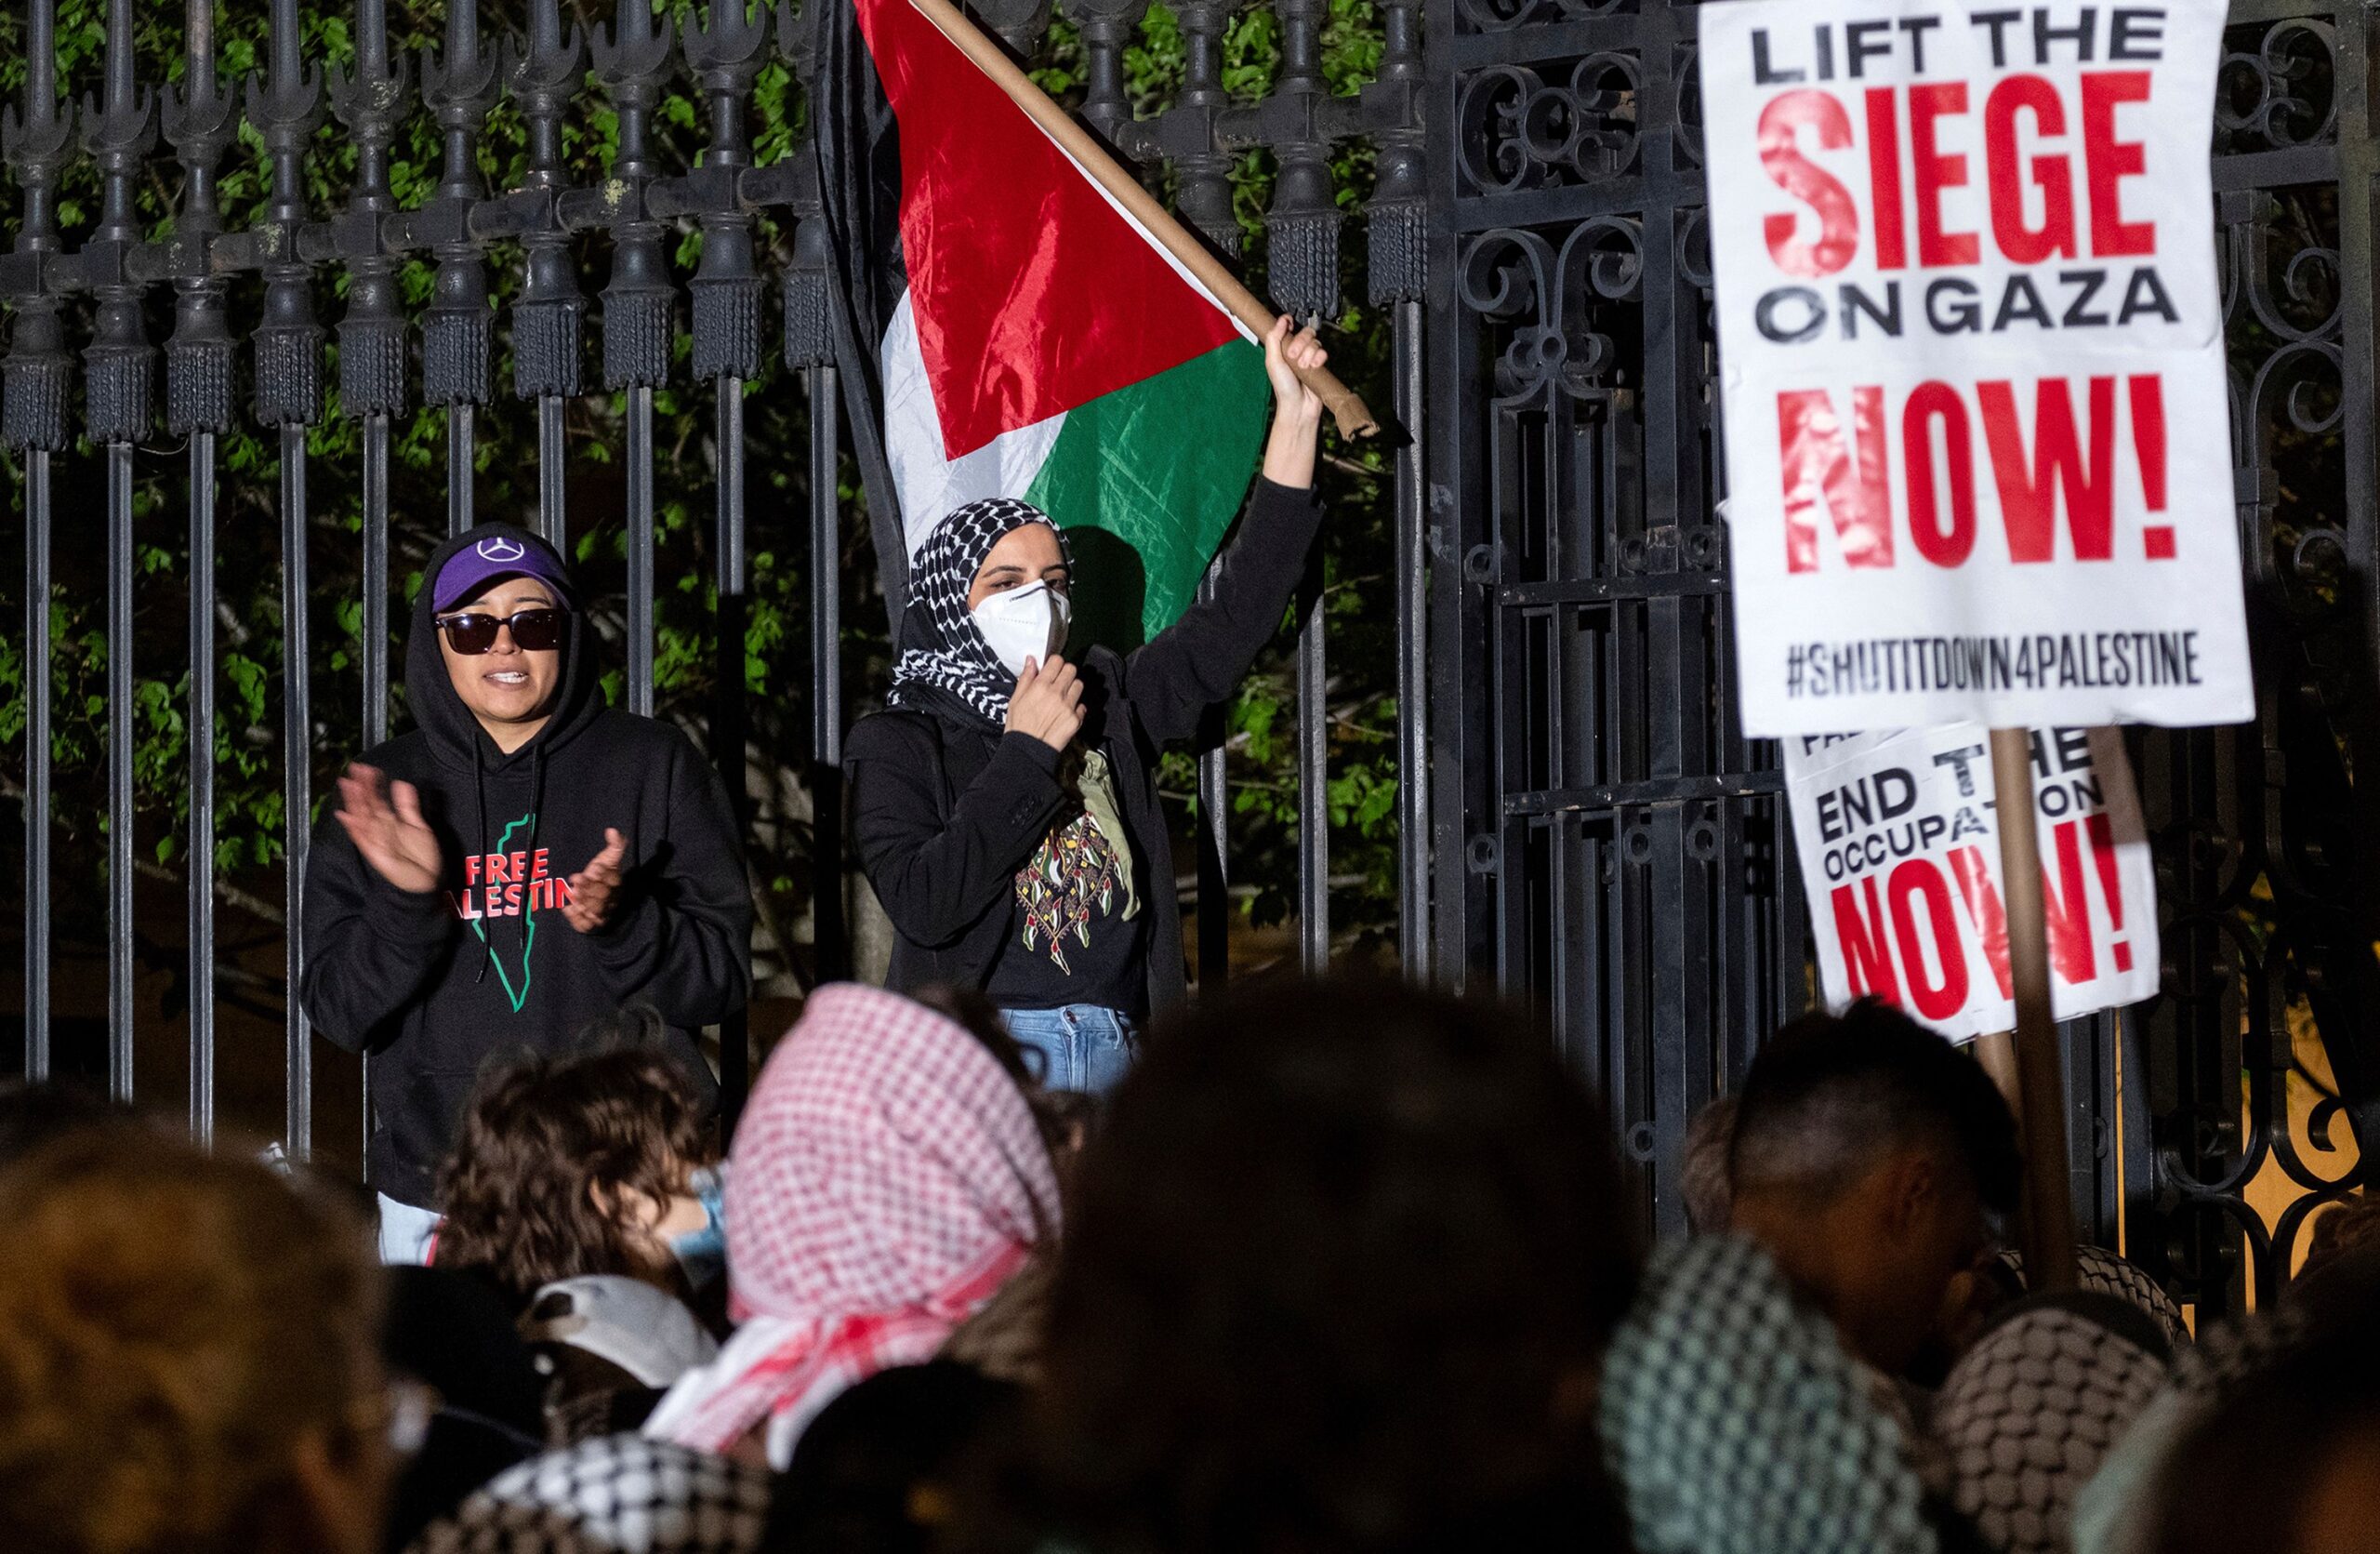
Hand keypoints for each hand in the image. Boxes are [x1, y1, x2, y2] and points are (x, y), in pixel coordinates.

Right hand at [334, 764, 442, 895]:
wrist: (426, 881)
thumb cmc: (421, 856)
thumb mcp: (417, 825)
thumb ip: (408, 805)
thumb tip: (400, 783)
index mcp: (389, 821)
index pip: (376, 799)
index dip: (371, 784)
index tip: (366, 768)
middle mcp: (379, 829)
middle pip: (366, 805)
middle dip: (360, 788)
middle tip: (353, 770)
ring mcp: (376, 840)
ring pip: (362, 818)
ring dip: (355, 802)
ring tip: (349, 785)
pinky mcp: (375, 853)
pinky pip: (363, 839)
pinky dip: (354, 828)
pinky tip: (345, 816)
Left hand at [564, 828, 629, 933]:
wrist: (593, 900)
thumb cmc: (600, 876)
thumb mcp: (606, 860)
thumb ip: (614, 846)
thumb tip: (612, 830)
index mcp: (616, 884)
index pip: (613, 880)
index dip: (604, 875)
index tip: (594, 867)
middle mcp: (610, 900)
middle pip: (603, 896)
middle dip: (590, 887)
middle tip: (575, 878)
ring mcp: (600, 913)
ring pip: (595, 911)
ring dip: (583, 901)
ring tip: (571, 893)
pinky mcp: (589, 924)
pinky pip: (584, 925)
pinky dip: (576, 919)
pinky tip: (567, 909)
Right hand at [1006, 655, 1083, 751]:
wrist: (1027, 751)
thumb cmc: (1019, 727)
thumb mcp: (1015, 699)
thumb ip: (1026, 678)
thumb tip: (1031, 661)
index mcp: (1040, 686)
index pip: (1057, 661)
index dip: (1054, 663)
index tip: (1052, 668)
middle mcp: (1057, 694)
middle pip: (1071, 670)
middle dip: (1065, 672)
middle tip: (1059, 681)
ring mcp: (1068, 706)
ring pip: (1079, 685)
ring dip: (1072, 688)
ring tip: (1063, 697)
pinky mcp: (1075, 719)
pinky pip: (1082, 706)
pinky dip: (1076, 707)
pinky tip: (1066, 712)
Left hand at [1260, 316, 1327, 488]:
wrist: (1298, 405)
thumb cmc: (1283, 388)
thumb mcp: (1272, 361)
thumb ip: (1274, 339)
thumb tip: (1281, 320)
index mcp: (1283, 347)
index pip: (1289, 327)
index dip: (1290, 323)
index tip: (1288, 323)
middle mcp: (1297, 350)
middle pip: (1305, 332)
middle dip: (1300, 342)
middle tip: (1293, 356)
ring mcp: (1309, 357)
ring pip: (1315, 342)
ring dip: (1309, 353)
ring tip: (1303, 367)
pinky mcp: (1320, 365)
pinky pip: (1324, 352)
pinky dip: (1319, 358)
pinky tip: (1313, 367)